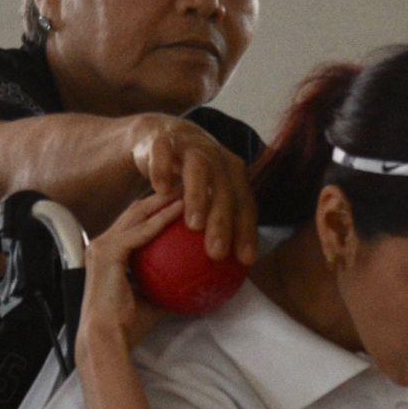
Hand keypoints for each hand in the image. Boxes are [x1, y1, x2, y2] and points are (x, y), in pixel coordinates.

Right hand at [78, 192, 182, 356]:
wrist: (107, 338)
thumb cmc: (127, 326)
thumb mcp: (152, 302)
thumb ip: (167, 289)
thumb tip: (193, 287)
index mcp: (108, 255)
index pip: (134, 224)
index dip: (156, 210)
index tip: (181, 203)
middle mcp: (102, 245)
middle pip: (135, 211)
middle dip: (161, 196)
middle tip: (187, 187)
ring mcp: (102, 246)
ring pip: (137, 214)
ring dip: (163, 200)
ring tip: (187, 190)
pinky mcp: (108, 252)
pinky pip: (142, 231)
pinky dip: (162, 219)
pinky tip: (182, 210)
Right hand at [130, 116, 258, 266]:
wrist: (162, 136)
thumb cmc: (187, 179)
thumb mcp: (206, 197)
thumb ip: (214, 226)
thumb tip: (223, 271)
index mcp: (233, 176)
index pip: (245, 205)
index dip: (247, 232)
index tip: (245, 261)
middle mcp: (217, 159)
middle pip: (225, 190)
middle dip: (223, 221)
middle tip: (216, 252)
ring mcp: (191, 146)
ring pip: (199, 169)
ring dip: (199, 196)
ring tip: (193, 225)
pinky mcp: (164, 139)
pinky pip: (163, 153)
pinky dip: (163, 169)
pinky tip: (160, 191)